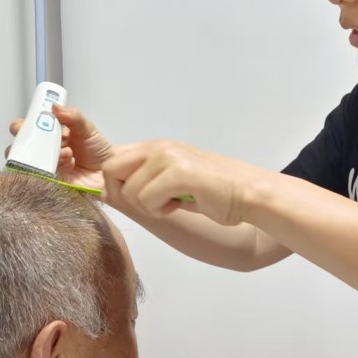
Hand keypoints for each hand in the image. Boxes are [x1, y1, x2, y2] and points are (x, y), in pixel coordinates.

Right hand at [7, 105, 110, 192]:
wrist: (110, 172)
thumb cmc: (98, 151)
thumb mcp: (87, 129)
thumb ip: (72, 116)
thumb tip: (54, 106)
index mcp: (50, 135)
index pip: (28, 127)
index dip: (23, 124)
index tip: (33, 120)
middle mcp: (44, 150)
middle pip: (20, 146)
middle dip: (26, 140)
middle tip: (41, 138)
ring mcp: (46, 166)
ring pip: (30, 160)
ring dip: (46, 153)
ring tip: (67, 152)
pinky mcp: (51, 181)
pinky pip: (43, 173)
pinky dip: (57, 165)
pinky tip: (71, 162)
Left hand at [101, 140, 267, 225]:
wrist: (248, 194)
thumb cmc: (214, 192)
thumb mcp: (172, 182)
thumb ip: (146, 181)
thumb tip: (112, 192)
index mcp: (156, 147)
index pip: (112, 160)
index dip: (115, 185)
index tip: (137, 200)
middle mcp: (159, 146)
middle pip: (110, 170)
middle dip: (124, 195)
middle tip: (151, 204)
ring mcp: (168, 156)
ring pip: (128, 189)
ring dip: (147, 206)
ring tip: (172, 204)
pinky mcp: (180, 172)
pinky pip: (147, 197)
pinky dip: (160, 210)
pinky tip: (179, 206)